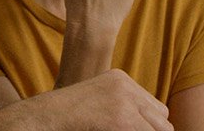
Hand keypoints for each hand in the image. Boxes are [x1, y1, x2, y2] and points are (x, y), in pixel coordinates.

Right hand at [0, 69, 172, 130]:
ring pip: (160, 130)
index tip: (133, 129)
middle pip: (162, 119)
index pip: (156, 108)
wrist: (42, 118)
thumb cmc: (65, 119)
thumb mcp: (96, 105)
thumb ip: (120, 108)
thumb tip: (154, 125)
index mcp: (120, 79)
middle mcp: (125, 85)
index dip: (149, 127)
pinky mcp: (122, 118)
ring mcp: (124, 101)